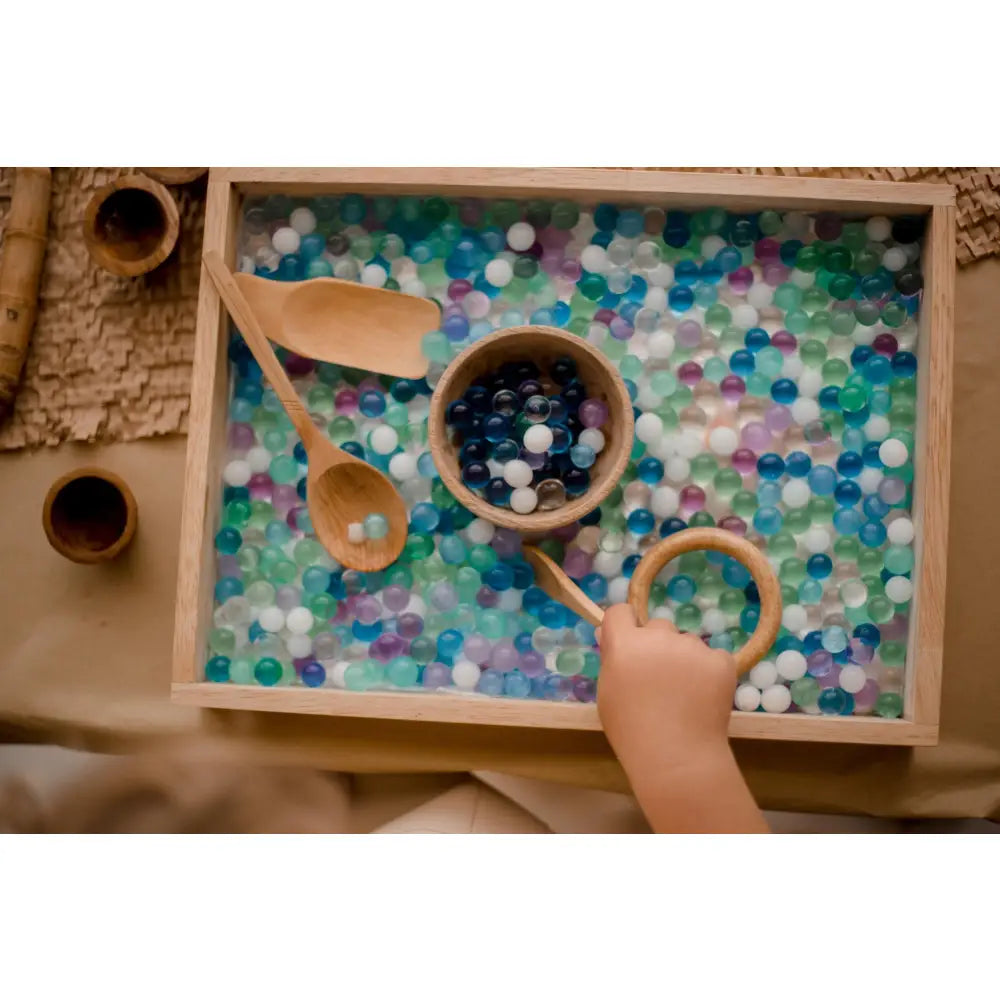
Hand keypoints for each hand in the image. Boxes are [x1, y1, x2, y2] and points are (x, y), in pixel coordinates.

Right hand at [596, 603, 736, 769]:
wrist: (676, 757)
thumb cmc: (631, 730)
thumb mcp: (607, 693)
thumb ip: (611, 659)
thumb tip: (610, 635)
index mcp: (626, 643)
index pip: (621, 612)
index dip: (624, 626)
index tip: (628, 643)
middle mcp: (659, 637)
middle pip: (658, 626)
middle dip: (657, 645)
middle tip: (659, 679)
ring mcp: (692, 647)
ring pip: (687, 642)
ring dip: (684, 659)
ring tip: (684, 694)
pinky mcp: (720, 661)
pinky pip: (713, 657)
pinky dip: (710, 672)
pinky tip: (704, 697)